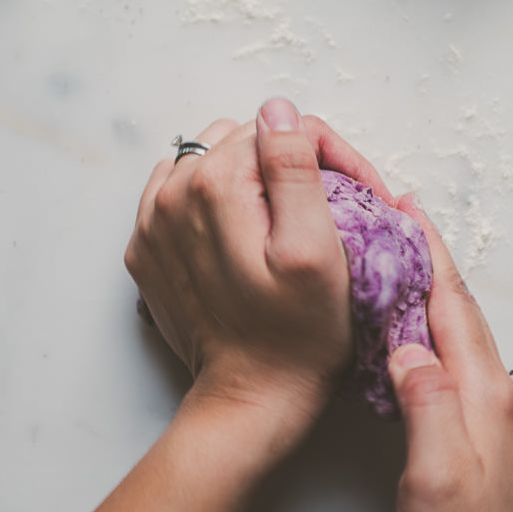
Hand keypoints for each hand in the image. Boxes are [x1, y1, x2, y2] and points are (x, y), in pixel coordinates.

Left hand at [124, 98, 393, 451]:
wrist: (252, 400)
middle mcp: (170, 194)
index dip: (333, 158)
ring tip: (287, 224)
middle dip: (292, 165)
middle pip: (245, 143)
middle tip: (334, 213)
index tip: (363, 199)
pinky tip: (246, 239)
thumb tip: (277, 111)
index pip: (282, 130)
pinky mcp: (148, 252)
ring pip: (213, 165)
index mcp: (212, 185)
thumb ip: (295, 167)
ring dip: (253, 182)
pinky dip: (218, 208)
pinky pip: (185, 199)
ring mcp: (152, 224)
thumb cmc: (299, 336)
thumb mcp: (316, 249)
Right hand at [387, 198, 512, 511]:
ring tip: (402, 267)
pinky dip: (435, 341)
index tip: (404, 208)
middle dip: (430, 264)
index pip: (452, 307)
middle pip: (461, 315)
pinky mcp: (488, 449)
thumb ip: (425, 402)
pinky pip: (459, 372)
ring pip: (461, 342)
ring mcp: (497, 425)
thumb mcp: (434, 476)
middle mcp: (499, 401)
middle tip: (398, 219)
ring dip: (432, 299)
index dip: (428, 255)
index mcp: (486, 397)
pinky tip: (417, 347)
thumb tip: (406, 344)